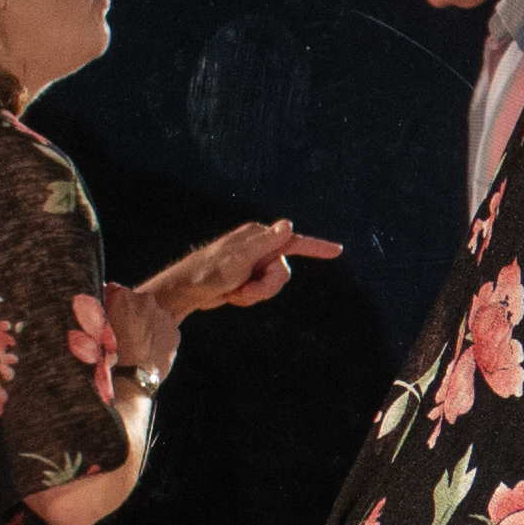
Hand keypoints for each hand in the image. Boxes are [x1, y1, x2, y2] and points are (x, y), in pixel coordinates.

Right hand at [101, 282, 178, 384]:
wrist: (131, 378)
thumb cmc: (106, 354)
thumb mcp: (94, 328)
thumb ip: (99, 311)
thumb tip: (99, 303)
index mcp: (122, 295)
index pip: (114, 292)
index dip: (111, 306)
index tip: (108, 318)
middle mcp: (145, 299)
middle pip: (136, 303)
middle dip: (131, 314)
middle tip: (122, 334)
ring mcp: (163, 315)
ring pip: (153, 317)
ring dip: (146, 326)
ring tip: (135, 347)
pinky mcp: (174, 331)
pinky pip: (165, 332)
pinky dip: (158, 339)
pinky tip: (147, 353)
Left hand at [140, 219, 341, 316]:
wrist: (186, 291)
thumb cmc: (209, 271)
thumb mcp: (240, 258)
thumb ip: (266, 243)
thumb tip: (288, 225)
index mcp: (258, 237)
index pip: (294, 242)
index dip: (316, 247)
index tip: (337, 251)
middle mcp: (258, 248)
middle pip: (283, 272)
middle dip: (267, 287)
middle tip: (247, 291)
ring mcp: (253, 264)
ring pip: (274, 285)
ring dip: (255, 295)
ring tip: (235, 293)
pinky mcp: (247, 277)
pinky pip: (261, 293)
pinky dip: (248, 298)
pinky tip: (231, 295)